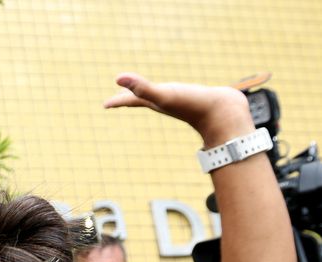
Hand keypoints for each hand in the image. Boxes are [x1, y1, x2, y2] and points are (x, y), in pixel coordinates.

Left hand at [104, 73, 253, 146]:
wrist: (224, 114)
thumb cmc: (193, 105)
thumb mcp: (163, 95)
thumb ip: (140, 87)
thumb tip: (117, 79)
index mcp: (156, 102)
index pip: (132, 100)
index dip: (118, 101)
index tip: (105, 105)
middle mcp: (167, 102)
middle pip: (144, 100)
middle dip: (132, 98)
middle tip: (120, 99)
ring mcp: (182, 101)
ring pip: (163, 97)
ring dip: (154, 95)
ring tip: (149, 94)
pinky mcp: (198, 98)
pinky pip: (182, 94)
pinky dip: (177, 92)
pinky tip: (181, 93)